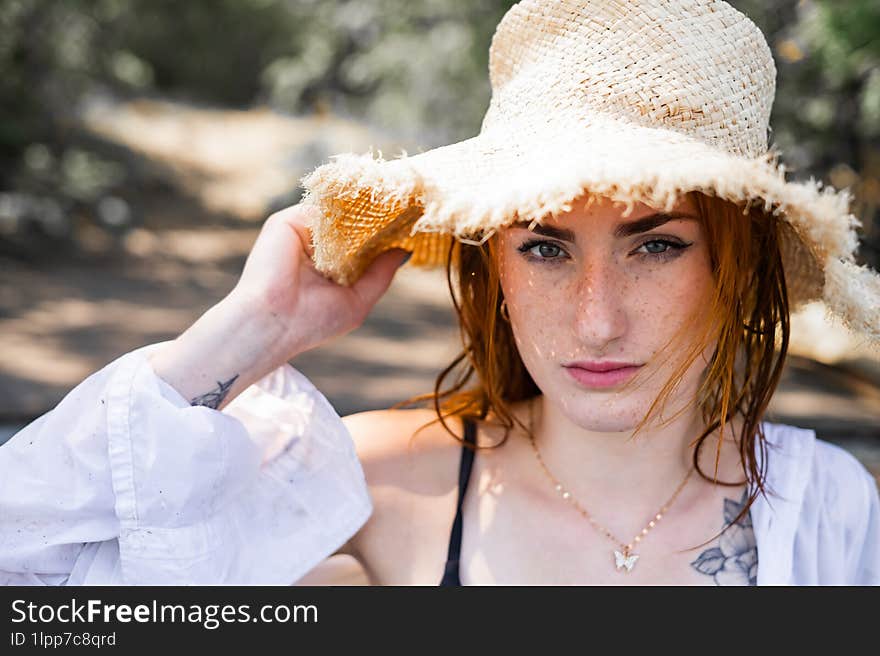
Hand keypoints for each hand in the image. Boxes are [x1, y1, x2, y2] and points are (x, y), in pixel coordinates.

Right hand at [230, 202, 409, 355]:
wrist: (273, 322)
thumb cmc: (313, 321)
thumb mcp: (358, 299)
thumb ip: (380, 274)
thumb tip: (405, 251)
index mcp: (328, 268)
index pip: (358, 244)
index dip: (380, 236)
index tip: (407, 225)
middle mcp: (314, 248)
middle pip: (349, 225)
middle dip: (374, 219)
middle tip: (408, 207)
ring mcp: (300, 233)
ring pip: (337, 213)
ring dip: (361, 209)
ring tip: (394, 202)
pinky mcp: (287, 222)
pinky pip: (320, 206)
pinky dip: (342, 206)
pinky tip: (367, 206)